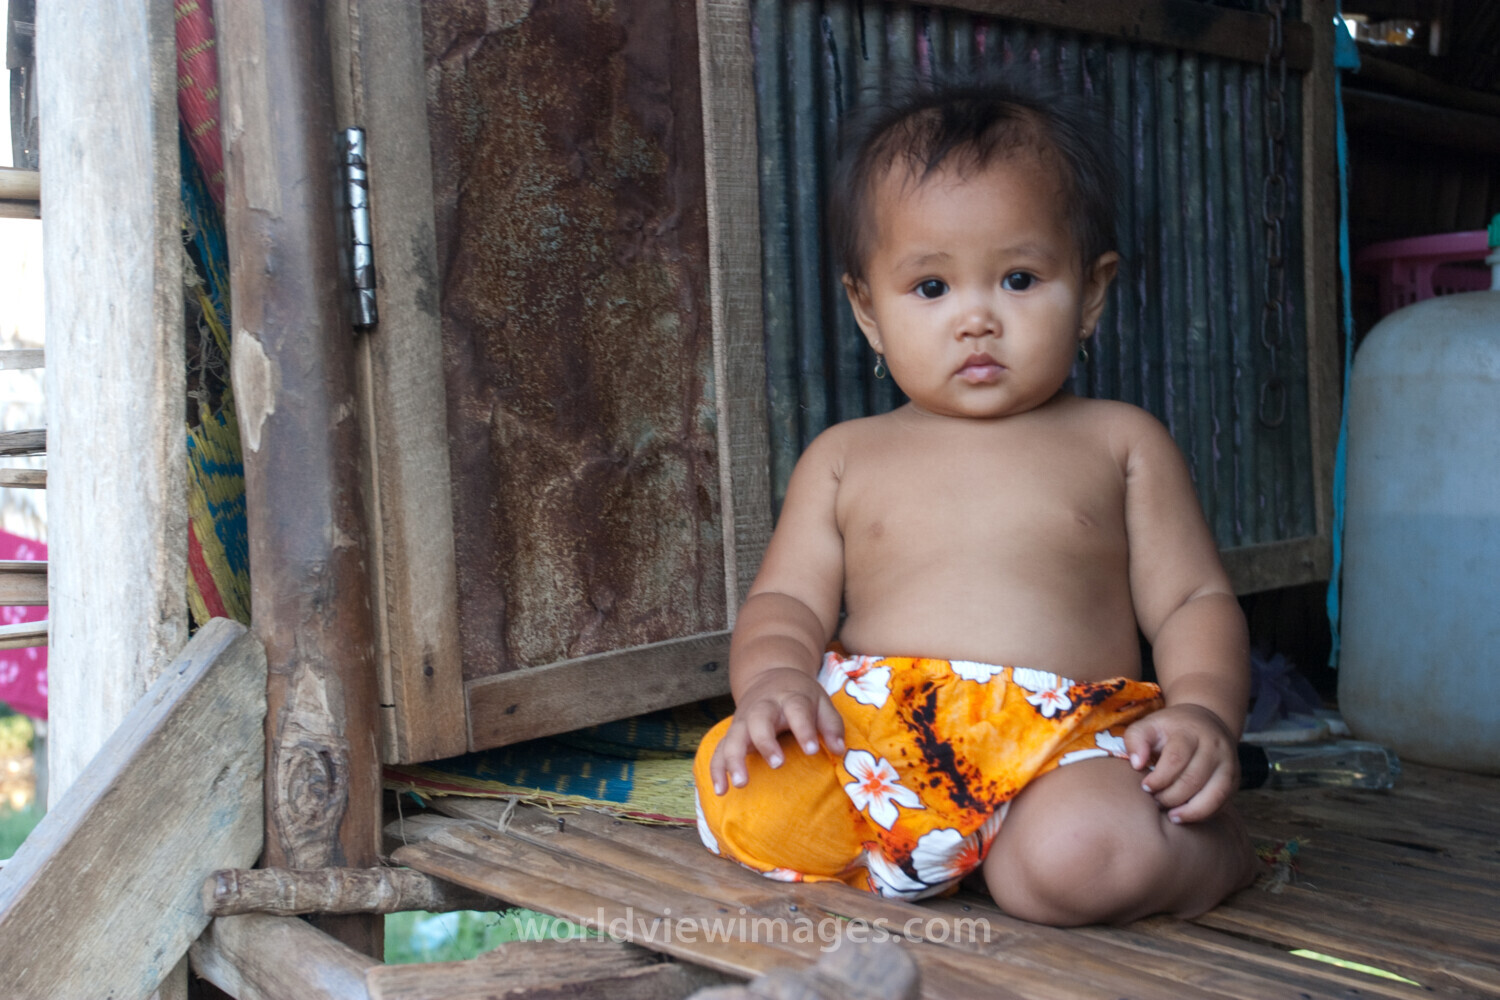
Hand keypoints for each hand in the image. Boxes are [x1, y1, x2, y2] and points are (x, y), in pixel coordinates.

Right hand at [709, 668, 844, 794]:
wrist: (770, 675)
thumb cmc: (800, 696)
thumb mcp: (821, 701)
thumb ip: (831, 725)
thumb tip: (839, 750)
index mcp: (790, 697)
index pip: (797, 710)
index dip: (804, 729)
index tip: (811, 750)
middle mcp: (763, 707)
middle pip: (759, 719)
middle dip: (765, 741)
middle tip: (777, 764)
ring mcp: (744, 720)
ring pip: (734, 736)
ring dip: (734, 759)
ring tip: (740, 783)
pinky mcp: (732, 733)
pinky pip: (719, 749)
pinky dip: (716, 769)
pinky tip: (720, 790)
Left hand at [1124, 704, 1238, 823]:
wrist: (1205, 724)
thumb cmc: (1170, 730)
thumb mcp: (1149, 726)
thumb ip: (1136, 740)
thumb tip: (1136, 764)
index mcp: (1190, 732)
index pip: (1176, 758)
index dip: (1159, 778)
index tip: (1145, 787)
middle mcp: (1214, 747)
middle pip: (1194, 779)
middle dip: (1171, 796)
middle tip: (1156, 801)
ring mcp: (1228, 764)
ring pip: (1215, 795)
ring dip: (1191, 811)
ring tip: (1171, 816)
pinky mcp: (1234, 780)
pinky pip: (1222, 803)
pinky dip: (1204, 814)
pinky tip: (1186, 815)